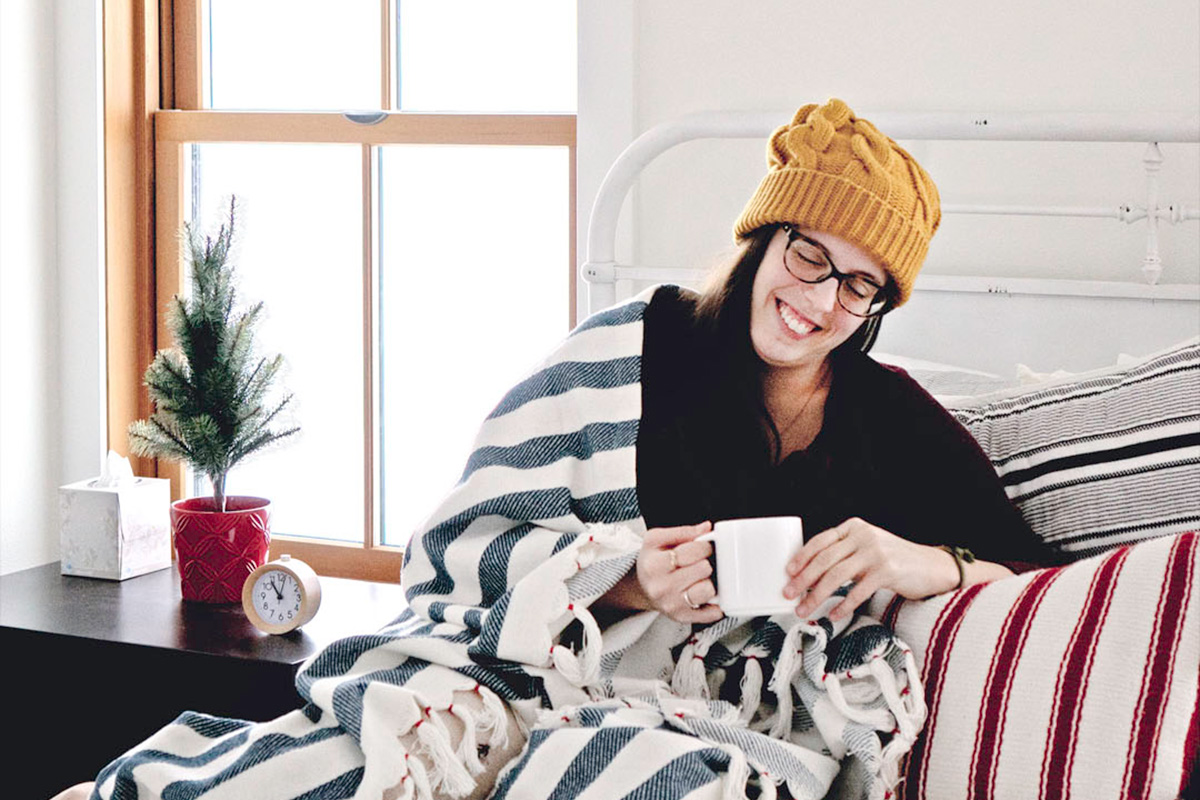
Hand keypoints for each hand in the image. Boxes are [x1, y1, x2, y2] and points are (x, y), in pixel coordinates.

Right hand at [634, 522, 722, 623]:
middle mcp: (661, 587)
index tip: (702, 546)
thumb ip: (682, 531)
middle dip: (705, 562)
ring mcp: (672, 605)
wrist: (642, 587)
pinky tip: (705, 595)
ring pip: (708, 590)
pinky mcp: (682, 617)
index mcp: (654, 565)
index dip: (703, 545)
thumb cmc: (652, 561)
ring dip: (708, 582)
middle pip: (703, 569)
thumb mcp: (656, 539)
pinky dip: (715, 604)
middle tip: (698, 562)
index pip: (691, 551)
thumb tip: (706, 528)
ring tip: (699, 578)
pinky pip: (712, 613)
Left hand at [783, 517, 955, 620]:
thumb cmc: (893, 560)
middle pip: (825, 559)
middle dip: (804, 579)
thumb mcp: (867, 547)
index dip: (802, 557)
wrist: (932, 567)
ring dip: (817, 596)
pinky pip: (858, 591)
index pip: (821, 540)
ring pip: (837, 576)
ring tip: (804, 610)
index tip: (788, 572)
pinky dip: (843, 605)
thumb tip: (808, 574)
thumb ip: (844, 553)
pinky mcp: (887, 571)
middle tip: (789, 594)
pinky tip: (834, 615)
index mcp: (854, 527)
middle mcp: (864, 536)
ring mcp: (876, 553)